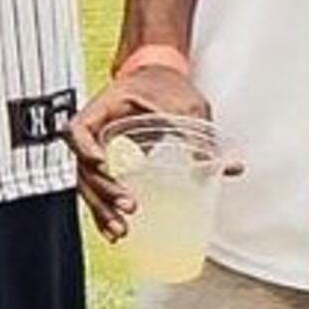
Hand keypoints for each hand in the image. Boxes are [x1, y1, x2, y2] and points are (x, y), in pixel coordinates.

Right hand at [70, 50, 210, 237]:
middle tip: (127, 206)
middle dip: (102, 191)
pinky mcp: (112, 163)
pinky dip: (105, 210)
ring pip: (89, 183)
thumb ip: (201, 136)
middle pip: (83, 166)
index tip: (106, 165)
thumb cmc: (165, 84)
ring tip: (120, 230)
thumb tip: (230, 167)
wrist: (160, 77)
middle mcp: (97, 131)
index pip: (78, 130)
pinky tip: (115, 230)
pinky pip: (101, 188)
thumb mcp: (187, 104)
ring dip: (101, 208)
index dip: (86, 149)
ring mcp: (102, 148)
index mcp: (105, 108)